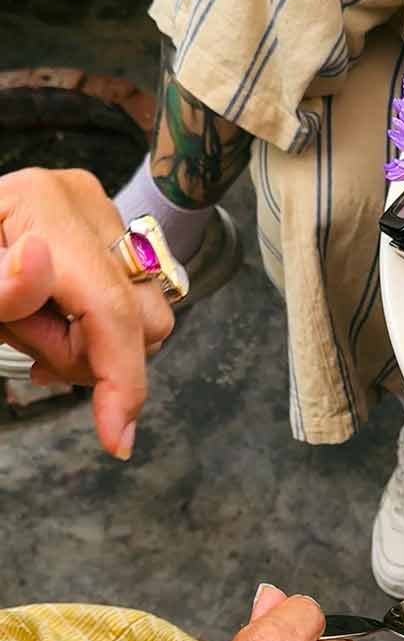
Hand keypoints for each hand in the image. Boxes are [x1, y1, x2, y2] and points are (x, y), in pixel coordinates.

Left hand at [0, 167, 174, 457]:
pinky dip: (92, 334)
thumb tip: (37, 262)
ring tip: (30, 329)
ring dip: (89, 346)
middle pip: (138, 319)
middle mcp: (87, 207)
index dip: (121, 377)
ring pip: (144, 319)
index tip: (117, 436)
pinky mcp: (111, 242)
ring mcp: (105, 223)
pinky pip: (132, 309)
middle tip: (22, 341)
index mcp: (42, 204)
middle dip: (84, 354)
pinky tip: (51, 326)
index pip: (110, 304)